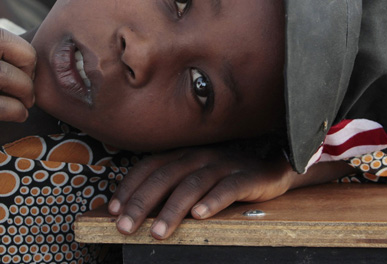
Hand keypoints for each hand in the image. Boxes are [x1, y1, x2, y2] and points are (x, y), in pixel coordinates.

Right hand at [0, 29, 35, 179]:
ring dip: (25, 90)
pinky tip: (18, 117)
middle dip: (28, 63)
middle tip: (28, 87)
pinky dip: (18, 111)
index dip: (23, 51)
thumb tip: (35, 60)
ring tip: (24, 104)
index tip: (27, 74)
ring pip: (3, 73)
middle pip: (1, 42)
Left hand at [108, 145, 297, 239]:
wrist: (273, 167)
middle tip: (124, 227)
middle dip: (141, 203)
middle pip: (165, 177)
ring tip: (157, 232)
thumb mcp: (196, 177)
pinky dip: (212, 201)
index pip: (150, 167)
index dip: (129, 187)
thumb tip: (135, 209)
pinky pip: (228, 188)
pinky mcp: (246, 177)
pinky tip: (200, 216)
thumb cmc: (227, 176)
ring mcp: (223, 165)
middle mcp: (200, 156)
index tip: (112, 210)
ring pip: (192, 185)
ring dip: (172, 209)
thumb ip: (170, 188)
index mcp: (184, 155)